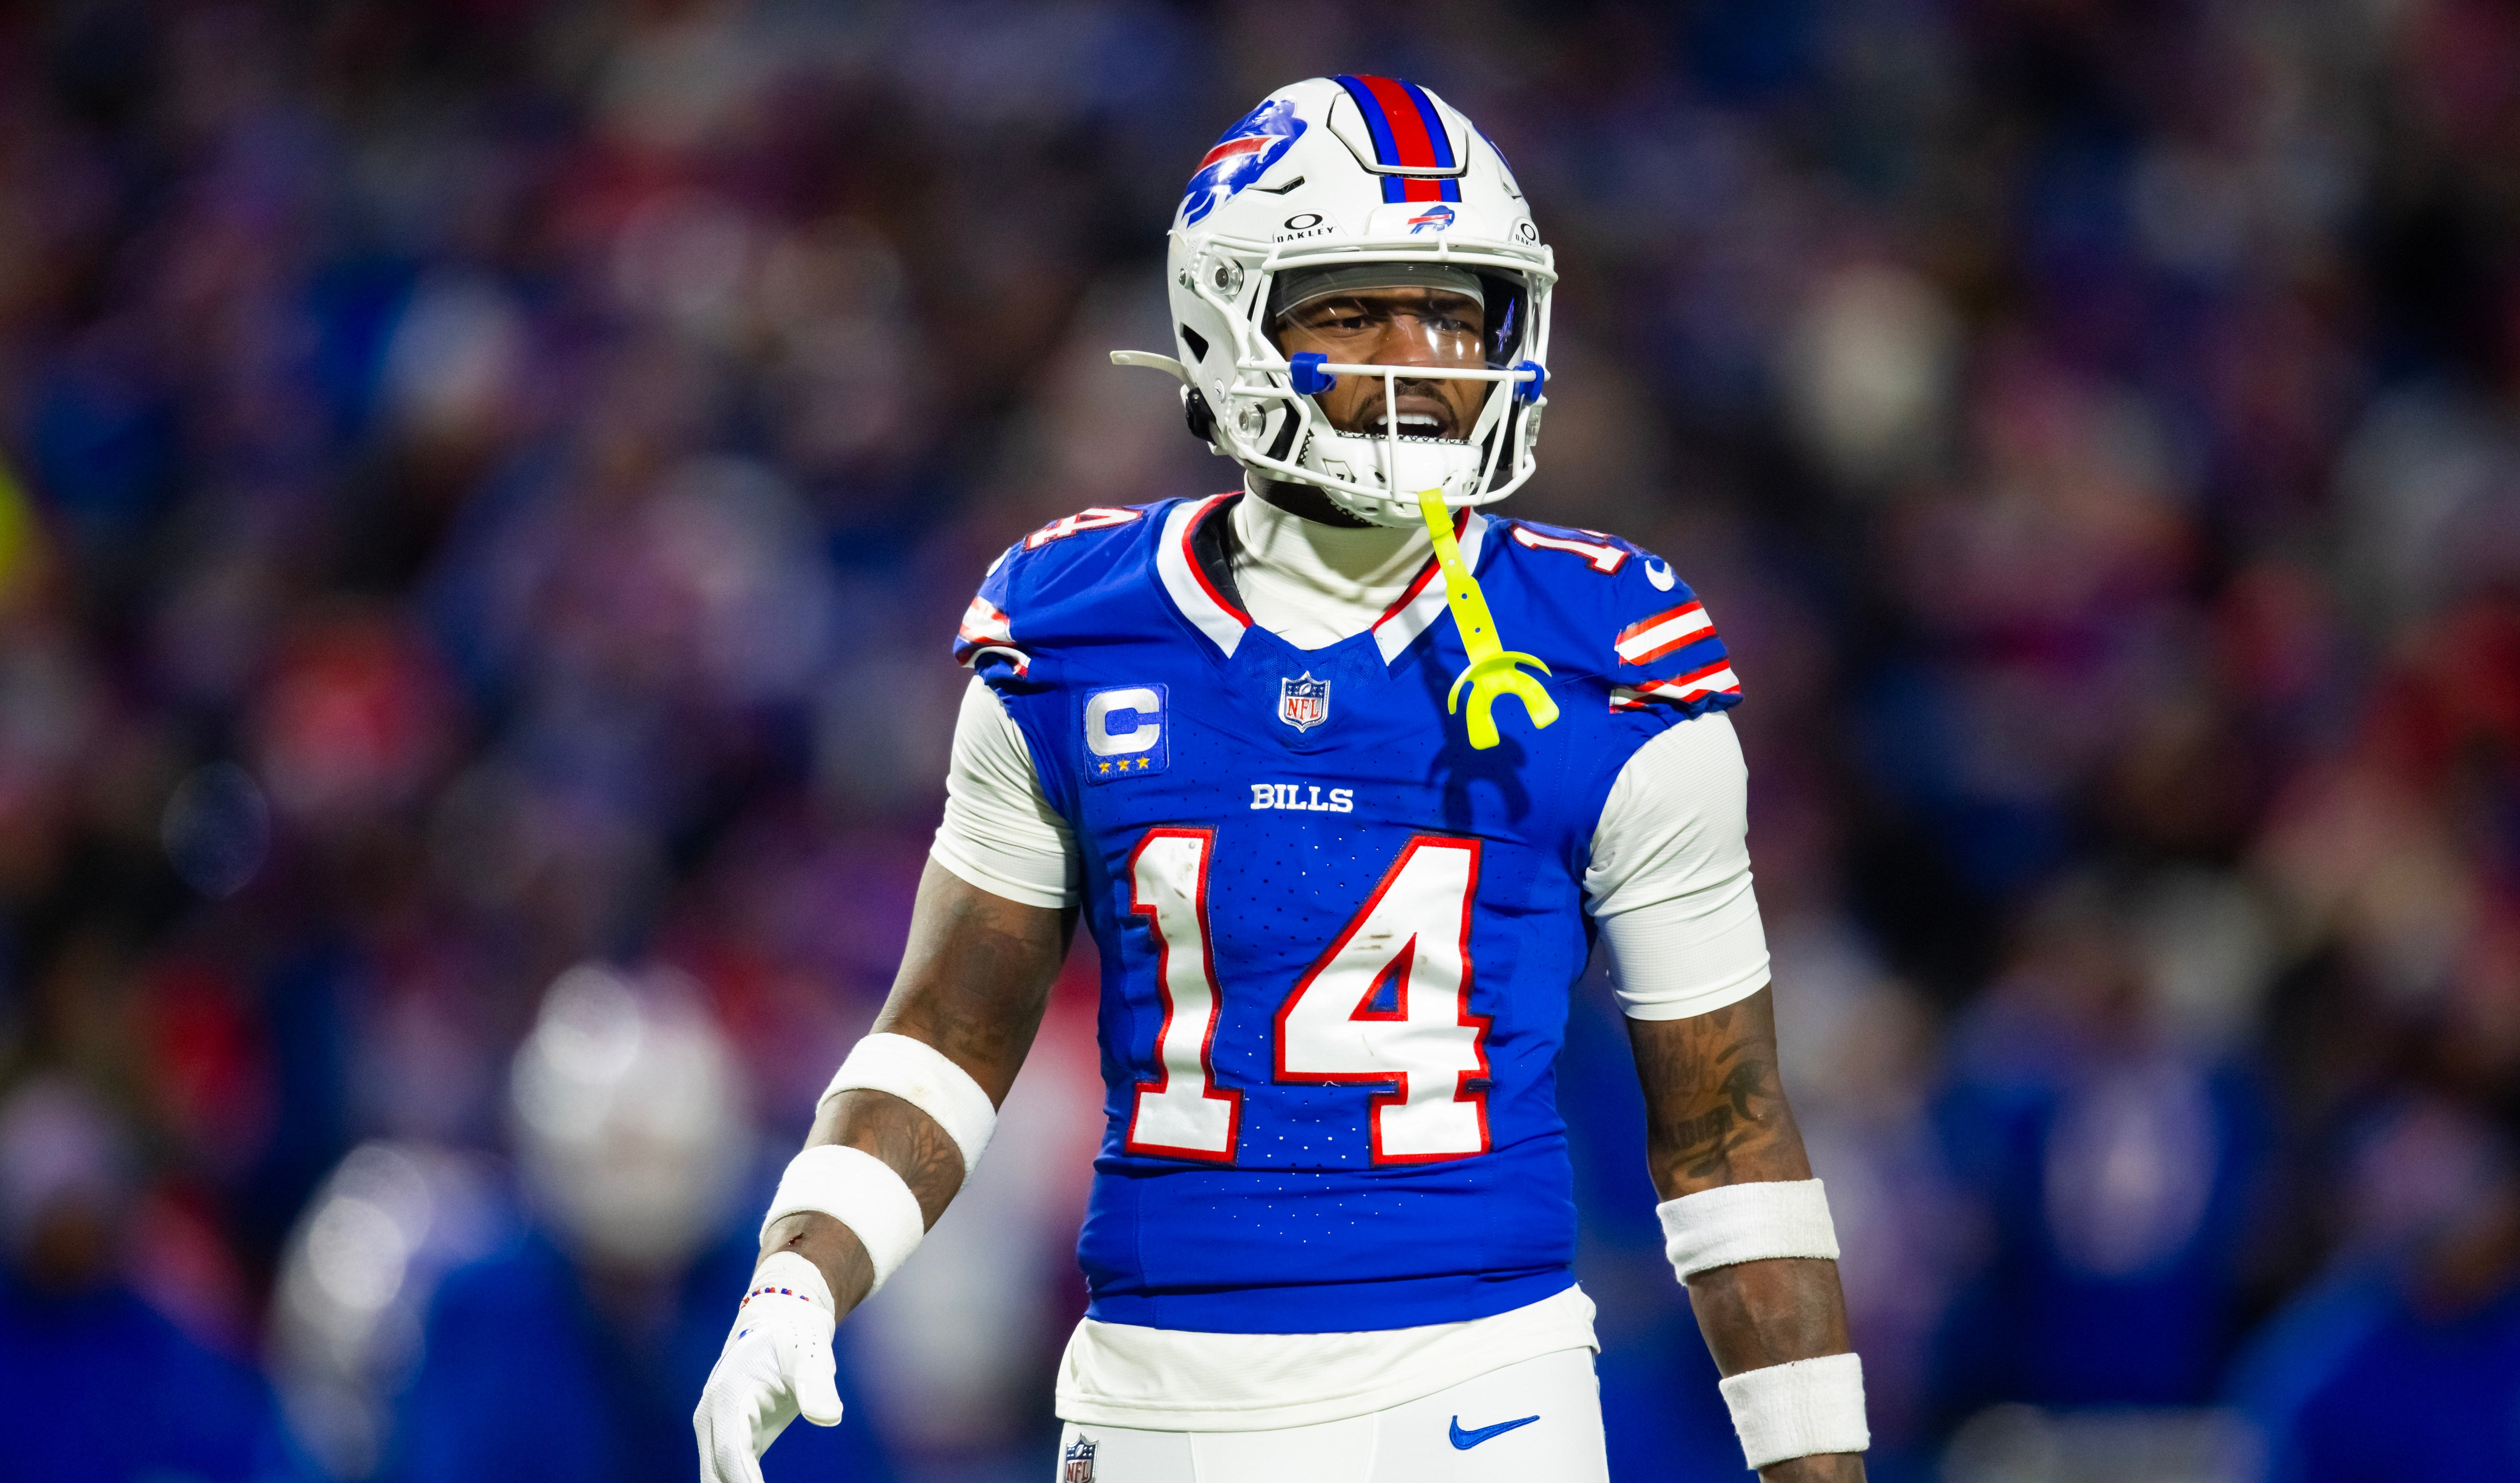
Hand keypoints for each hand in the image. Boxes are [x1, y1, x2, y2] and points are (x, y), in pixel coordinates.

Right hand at [694, 1253, 845, 1482]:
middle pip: (716, 1475)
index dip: (746, 1482)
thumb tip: (830, 1418)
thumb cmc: (795, 1337)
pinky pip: (732, 1474)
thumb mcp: (810, 1354)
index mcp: (726, 1396)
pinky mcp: (733, 1440)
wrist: (780, 1325)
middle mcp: (713, 1418)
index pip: (730, 1453)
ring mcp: (718, 1431)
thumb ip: (817, 1384)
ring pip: (718, 1478)